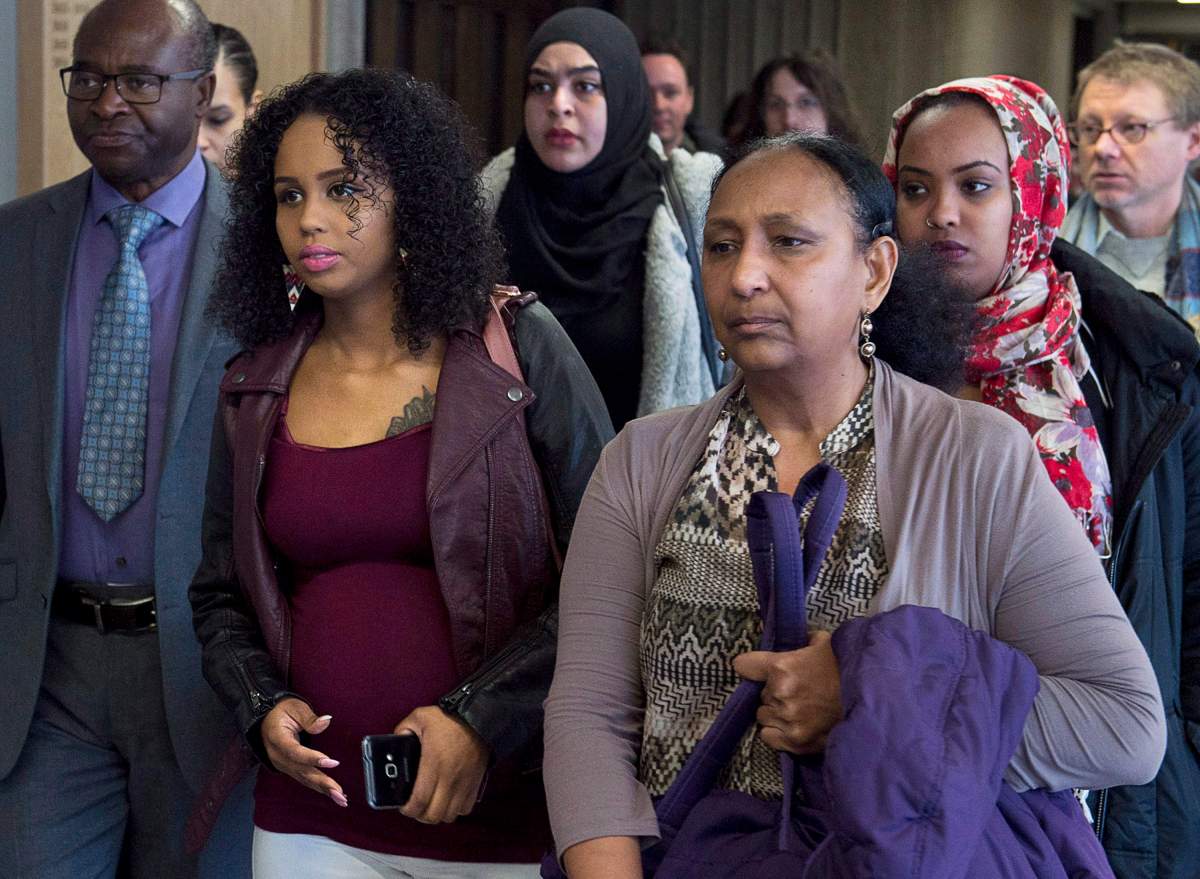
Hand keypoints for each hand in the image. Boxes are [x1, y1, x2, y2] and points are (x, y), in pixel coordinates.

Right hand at [260, 697, 346, 806]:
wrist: (266, 721)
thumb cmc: (282, 712)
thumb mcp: (295, 707)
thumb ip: (310, 718)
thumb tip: (326, 721)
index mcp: (277, 738)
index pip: (295, 752)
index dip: (313, 758)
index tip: (333, 762)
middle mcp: (278, 756)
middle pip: (301, 771)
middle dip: (322, 783)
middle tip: (339, 792)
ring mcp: (283, 765)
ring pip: (304, 779)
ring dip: (323, 789)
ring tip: (340, 798)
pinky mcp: (289, 769)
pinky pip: (304, 780)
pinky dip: (318, 787)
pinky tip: (332, 793)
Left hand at [394, 706, 490, 823]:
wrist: (480, 719)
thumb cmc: (451, 719)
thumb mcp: (421, 716)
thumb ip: (404, 728)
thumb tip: (396, 739)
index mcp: (433, 764)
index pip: (420, 800)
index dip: (409, 810)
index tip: (403, 806)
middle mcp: (449, 778)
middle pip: (434, 814)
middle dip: (420, 815)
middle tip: (415, 806)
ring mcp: (464, 783)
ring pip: (449, 815)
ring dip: (438, 814)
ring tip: (431, 804)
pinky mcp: (475, 784)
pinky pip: (465, 809)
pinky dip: (455, 810)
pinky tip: (448, 800)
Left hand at [733, 630, 842, 753]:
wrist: (875, 698)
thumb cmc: (848, 667)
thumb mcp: (825, 643)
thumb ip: (805, 642)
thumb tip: (801, 641)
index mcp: (782, 666)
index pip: (745, 665)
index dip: (750, 667)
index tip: (754, 670)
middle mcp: (779, 693)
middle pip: (761, 694)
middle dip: (775, 693)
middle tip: (797, 692)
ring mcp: (787, 719)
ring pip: (764, 716)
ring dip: (776, 713)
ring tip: (799, 711)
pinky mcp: (796, 741)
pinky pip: (769, 737)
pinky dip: (778, 733)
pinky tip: (795, 727)